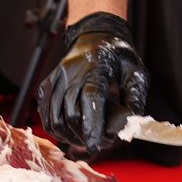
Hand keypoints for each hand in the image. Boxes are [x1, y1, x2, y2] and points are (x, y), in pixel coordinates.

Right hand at [37, 11, 148, 152]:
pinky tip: (68, 133)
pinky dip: (55, 129)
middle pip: (72, 111)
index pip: (91, 97)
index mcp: (97, 66)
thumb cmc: (118, 57)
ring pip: (56, 116)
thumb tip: (130, 125)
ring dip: (70, 136)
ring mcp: (57, 77)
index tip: (97, 145)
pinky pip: (45, 113)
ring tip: (86, 140)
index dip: (92, 124)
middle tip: (101, 144)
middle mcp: (72, 71)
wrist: (96, 37)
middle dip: (85, 135)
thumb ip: (135, 99)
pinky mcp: (47, 84)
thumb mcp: (136, 73)